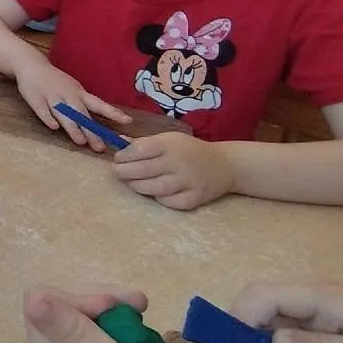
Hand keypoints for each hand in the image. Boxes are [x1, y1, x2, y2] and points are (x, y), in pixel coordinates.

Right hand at [15, 58, 131, 150]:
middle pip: (81, 114)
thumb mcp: (73, 89)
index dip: (113, 113)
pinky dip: (48, 118)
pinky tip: (54, 128)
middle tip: (100, 147)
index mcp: (79, 93)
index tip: (127, 121)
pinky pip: (42, 110)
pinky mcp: (35, 99)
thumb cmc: (55, 81)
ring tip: (80, 141)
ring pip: (63, 113)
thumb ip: (84, 105)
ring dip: (72, 126)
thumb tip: (99, 124)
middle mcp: (68, 95)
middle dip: (91, 130)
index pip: (99, 104)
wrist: (31, 65)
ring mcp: (51, 96)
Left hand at [24, 286, 237, 342]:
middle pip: (57, 307)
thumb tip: (31, 297)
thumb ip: (74, 333)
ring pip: (76, 321)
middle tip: (142, 310)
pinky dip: (117, 335)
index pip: (43, 299)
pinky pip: (89, 341)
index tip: (120, 309)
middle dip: (100, 303)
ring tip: (145, 328)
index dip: (84, 297)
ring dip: (113, 317)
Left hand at [112, 132, 232, 209]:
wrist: (225, 164)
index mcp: (170, 144)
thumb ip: (145, 143)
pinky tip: (155, 194)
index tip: (118, 159)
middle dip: (125, 172)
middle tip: (118, 173)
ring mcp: (189, 180)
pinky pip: (171, 202)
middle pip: (144, 170)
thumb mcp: (169, 139)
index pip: (140, 149)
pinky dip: (160, 199)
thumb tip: (119, 143)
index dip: (124, 156)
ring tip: (131, 183)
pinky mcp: (196, 197)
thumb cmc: (189, 151)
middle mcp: (179, 161)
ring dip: (138, 187)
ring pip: (155, 188)